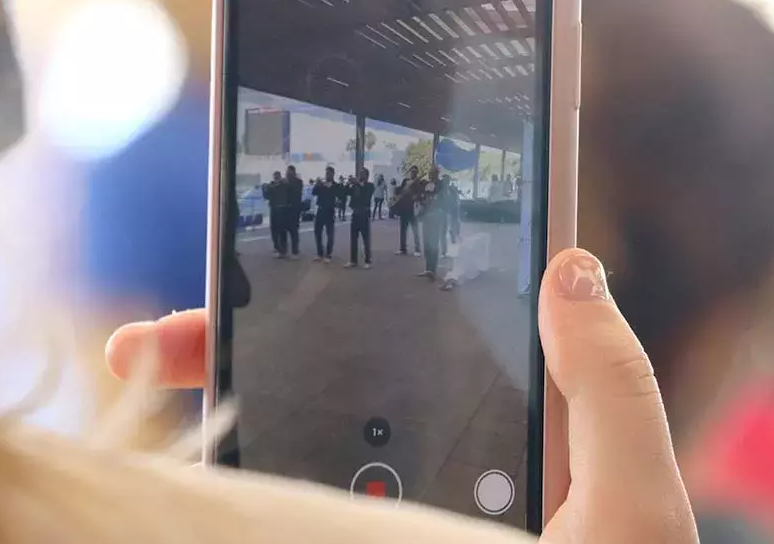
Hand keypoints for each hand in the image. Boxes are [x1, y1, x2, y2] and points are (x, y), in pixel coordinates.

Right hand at [105, 248, 695, 542]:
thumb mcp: (631, 506)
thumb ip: (611, 389)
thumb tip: (571, 264)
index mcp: (489, 444)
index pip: (409, 349)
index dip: (346, 295)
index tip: (289, 257)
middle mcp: (420, 482)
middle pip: (317, 384)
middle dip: (238, 338)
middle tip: (166, 328)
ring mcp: (370, 520)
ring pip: (275, 440)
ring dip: (205, 393)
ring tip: (141, 360)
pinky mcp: (329, 534)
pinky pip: (269, 507)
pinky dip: (213, 474)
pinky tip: (174, 440)